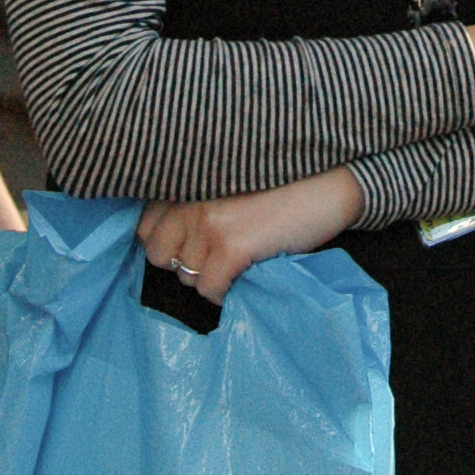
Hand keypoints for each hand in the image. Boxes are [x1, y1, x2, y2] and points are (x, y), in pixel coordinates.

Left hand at [138, 168, 364, 305]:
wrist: (328, 183)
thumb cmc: (281, 183)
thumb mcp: (226, 182)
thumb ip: (194, 202)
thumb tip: (170, 247)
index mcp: (186, 180)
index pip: (146, 228)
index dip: (168, 245)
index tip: (192, 248)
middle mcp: (189, 199)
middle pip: (159, 256)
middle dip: (184, 263)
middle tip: (215, 260)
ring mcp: (208, 223)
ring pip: (187, 276)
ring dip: (209, 278)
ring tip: (236, 263)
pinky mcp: (232, 246)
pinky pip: (210, 289)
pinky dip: (224, 293)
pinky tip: (244, 276)